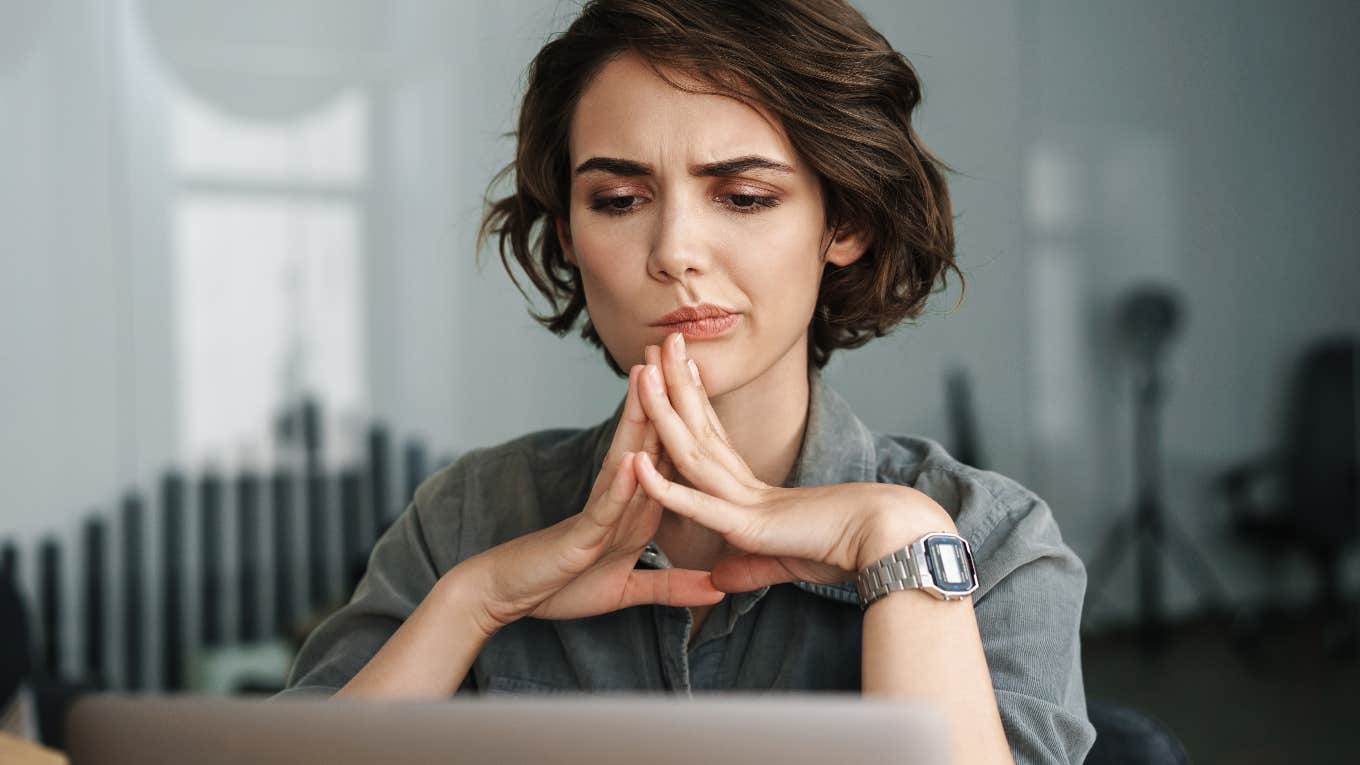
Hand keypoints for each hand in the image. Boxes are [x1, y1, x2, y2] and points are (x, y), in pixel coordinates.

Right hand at [464, 363, 723, 635]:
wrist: (508, 597)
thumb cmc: (562, 587)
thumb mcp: (627, 591)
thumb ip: (672, 587)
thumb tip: (718, 589)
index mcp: (634, 510)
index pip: (665, 456)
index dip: (685, 418)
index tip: (702, 379)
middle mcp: (617, 502)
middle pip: (645, 441)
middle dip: (662, 397)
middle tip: (675, 348)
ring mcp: (599, 515)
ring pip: (624, 461)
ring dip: (638, 421)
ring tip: (649, 376)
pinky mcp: (582, 538)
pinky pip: (604, 510)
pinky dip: (620, 488)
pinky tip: (633, 462)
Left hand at [630, 332, 953, 592]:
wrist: (890, 541)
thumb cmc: (848, 549)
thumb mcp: (785, 563)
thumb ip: (749, 567)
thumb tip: (719, 576)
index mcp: (755, 491)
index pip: (713, 440)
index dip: (690, 404)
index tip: (671, 372)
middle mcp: (746, 488)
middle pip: (699, 429)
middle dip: (675, 385)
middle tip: (657, 343)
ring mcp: (745, 502)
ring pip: (692, 451)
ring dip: (664, 411)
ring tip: (645, 370)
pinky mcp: (749, 526)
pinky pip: (699, 504)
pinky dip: (666, 488)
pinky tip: (636, 465)